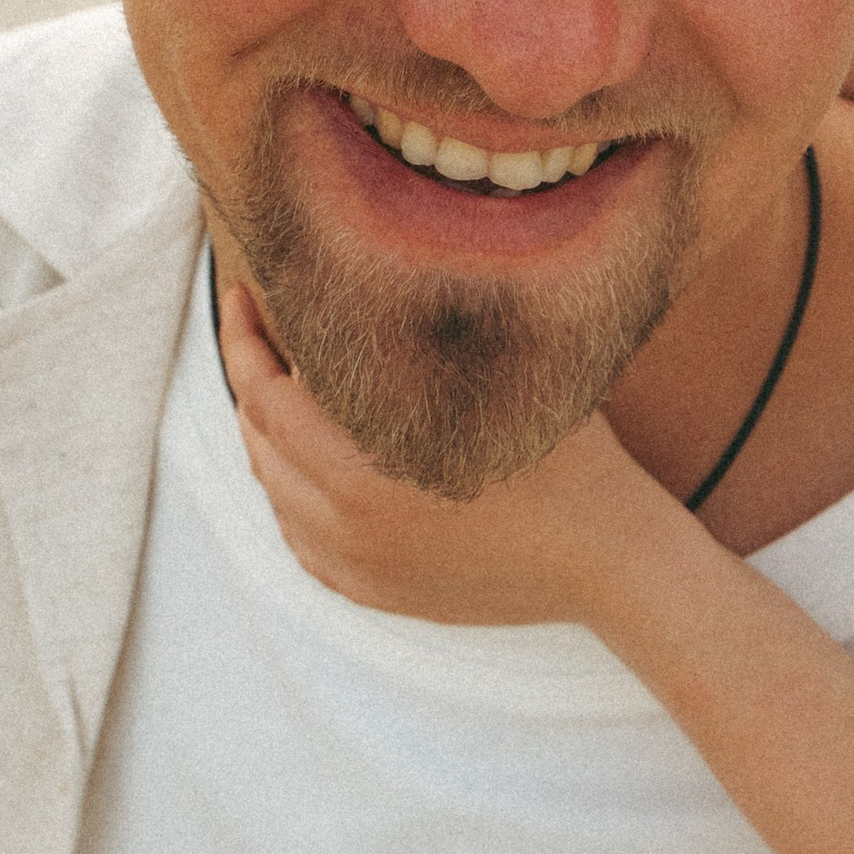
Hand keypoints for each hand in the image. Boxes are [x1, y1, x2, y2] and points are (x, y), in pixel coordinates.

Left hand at [219, 286, 673, 625]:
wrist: (610, 562)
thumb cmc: (565, 455)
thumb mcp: (502, 377)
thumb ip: (434, 332)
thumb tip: (376, 259)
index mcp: (363, 472)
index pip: (266, 396)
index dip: (245, 340)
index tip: (243, 297)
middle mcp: (346, 528)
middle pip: (260, 442)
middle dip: (253, 379)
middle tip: (263, 329)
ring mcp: (357, 569)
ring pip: (275, 494)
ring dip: (270, 437)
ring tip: (287, 386)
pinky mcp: (374, 594)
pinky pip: (301, 542)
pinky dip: (291, 496)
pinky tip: (309, 465)